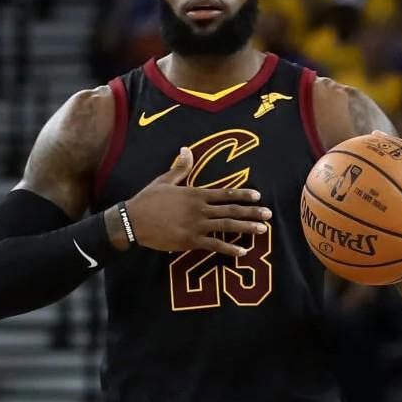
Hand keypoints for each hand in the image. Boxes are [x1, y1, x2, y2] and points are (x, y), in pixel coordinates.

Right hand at [123, 147, 270, 257]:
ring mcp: (196, 226)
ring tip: (262, 230)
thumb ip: (180, 168)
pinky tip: (242, 252)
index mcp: (195, 193)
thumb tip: (186, 150)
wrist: (133, 221)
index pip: (225, 193)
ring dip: (246, 228)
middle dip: (251, 212)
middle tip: (269, 214)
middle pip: (231, 210)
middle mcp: (199, 209)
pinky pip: (214, 245)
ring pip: (227, 226)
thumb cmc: (148, 200)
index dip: (242, 195)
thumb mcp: (164, 181)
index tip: (258, 196)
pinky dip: (229, 249)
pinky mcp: (190, 241)